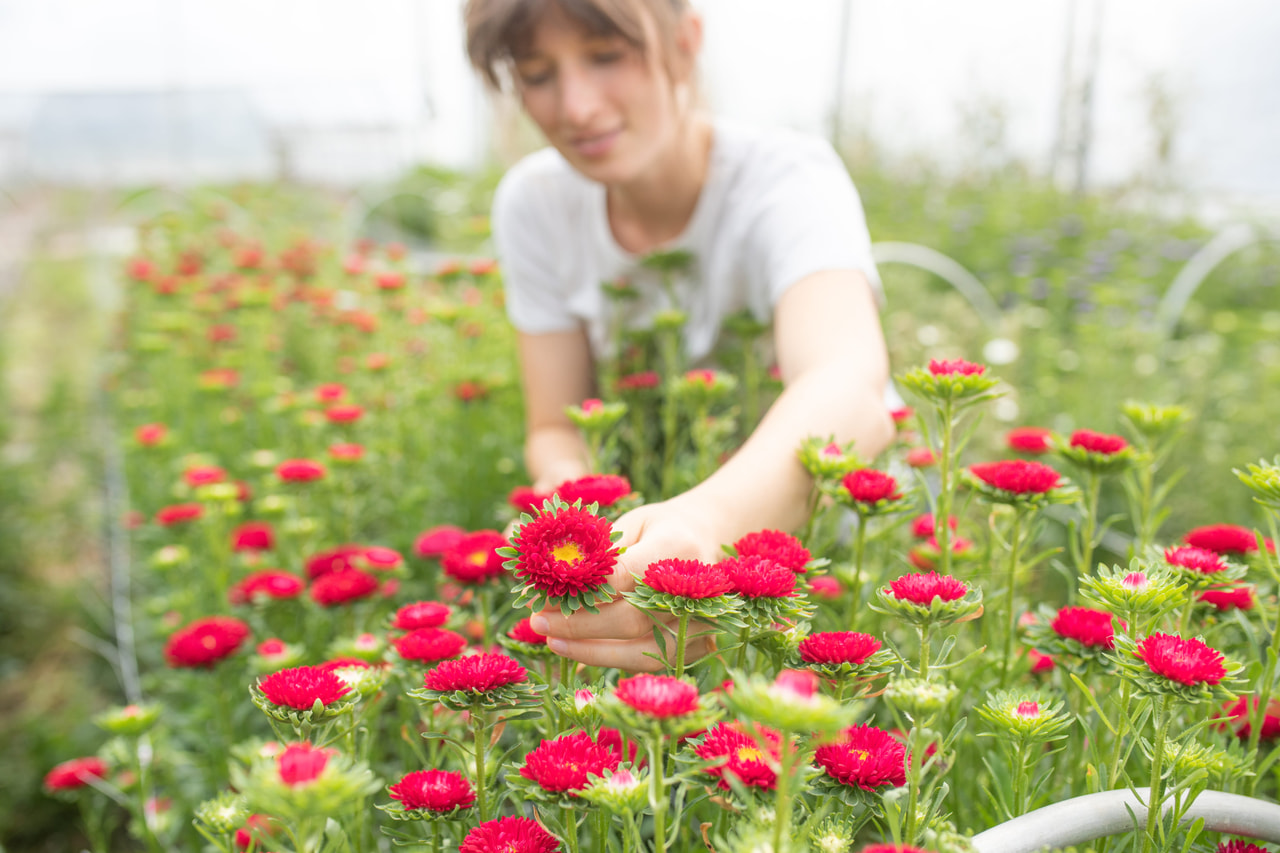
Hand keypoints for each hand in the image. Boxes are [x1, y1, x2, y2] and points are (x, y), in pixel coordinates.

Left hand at [529, 496, 727, 671]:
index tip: (543, 598)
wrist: (709, 537)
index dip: (580, 593)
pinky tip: (582, 652)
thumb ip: (598, 550)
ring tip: (554, 642)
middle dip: (579, 627)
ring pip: (642, 650)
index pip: (622, 578)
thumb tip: (550, 578)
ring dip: (592, 651)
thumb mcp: (631, 522)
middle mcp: (695, 586)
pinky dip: (614, 659)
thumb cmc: (660, 527)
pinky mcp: (702, 641)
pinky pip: (653, 660)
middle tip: (539, 623)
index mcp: (675, 546)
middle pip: (631, 620)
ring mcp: (703, 619)